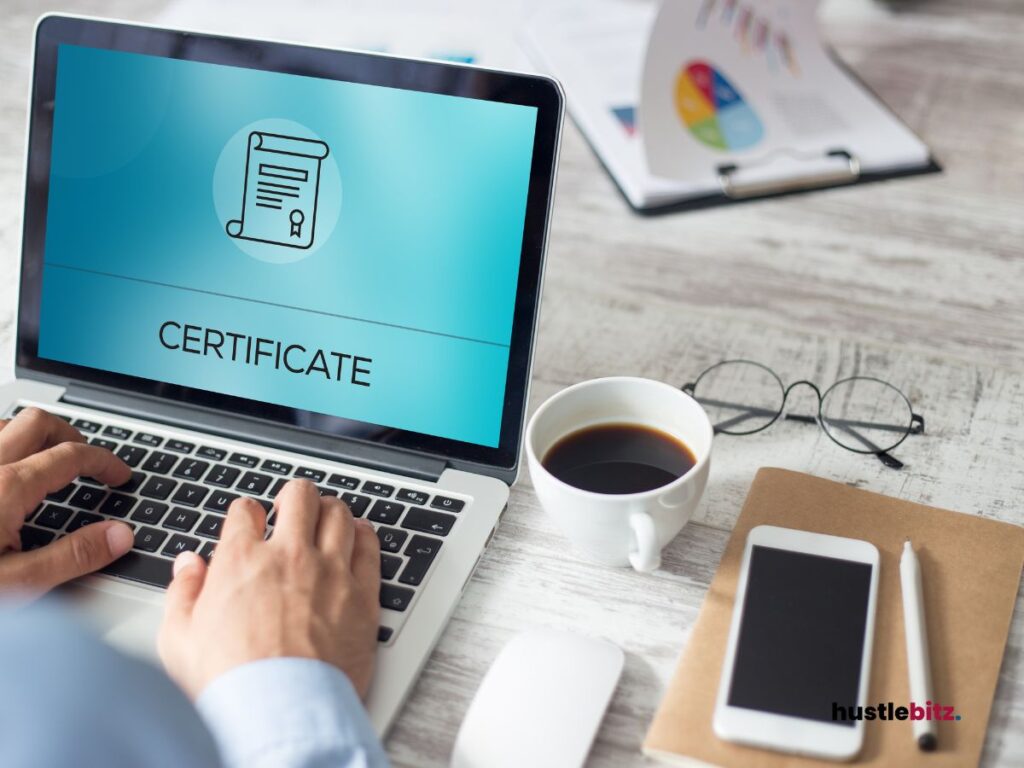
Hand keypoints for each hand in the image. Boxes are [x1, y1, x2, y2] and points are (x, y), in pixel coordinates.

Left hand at [0, 408, 133, 593]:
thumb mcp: (18, 585)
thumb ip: (72, 557)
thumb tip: (120, 536)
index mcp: (7, 488)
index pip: (71, 456)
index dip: (104, 462)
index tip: (119, 476)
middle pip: (38, 423)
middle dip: (70, 436)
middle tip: (87, 461)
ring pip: (4, 425)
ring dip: (30, 436)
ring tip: (46, 459)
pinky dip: (3, 445)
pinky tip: (6, 471)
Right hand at [158, 479, 381, 699]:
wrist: (279, 712)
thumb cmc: (230, 683)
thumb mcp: (179, 640)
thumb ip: (183, 593)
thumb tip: (188, 566)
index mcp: (242, 561)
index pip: (245, 511)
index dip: (246, 513)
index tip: (249, 521)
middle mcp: (289, 556)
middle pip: (300, 497)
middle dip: (294, 496)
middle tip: (293, 506)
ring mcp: (330, 572)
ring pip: (339, 515)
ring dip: (331, 510)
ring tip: (326, 517)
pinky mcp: (362, 595)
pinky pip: (370, 548)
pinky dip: (365, 536)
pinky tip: (360, 536)